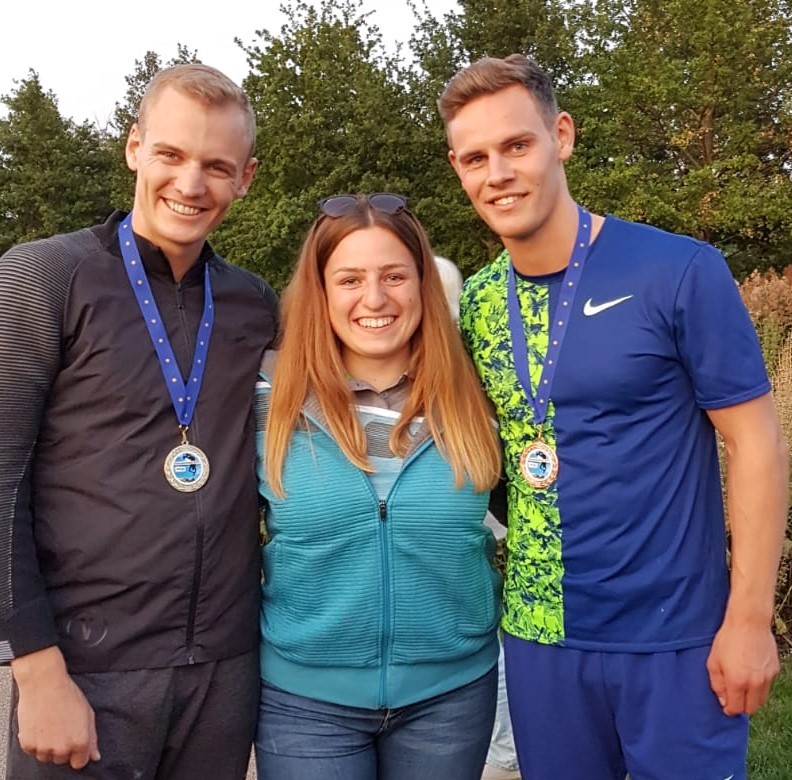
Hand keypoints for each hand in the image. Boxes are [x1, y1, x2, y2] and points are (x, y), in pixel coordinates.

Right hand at [11, 646, 99, 768]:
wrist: (44, 683)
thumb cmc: (67, 694)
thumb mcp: (87, 713)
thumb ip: (92, 737)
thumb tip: (95, 756)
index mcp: (80, 741)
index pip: (79, 763)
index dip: (78, 753)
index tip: (75, 744)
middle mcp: (62, 748)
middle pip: (62, 759)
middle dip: (63, 747)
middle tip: (62, 728)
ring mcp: (44, 748)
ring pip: (47, 756)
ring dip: (48, 745)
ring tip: (50, 724)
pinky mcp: (28, 745)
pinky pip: (33, 751)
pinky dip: (35, 741)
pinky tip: (40, 725)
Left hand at [706, 617, 779, 715]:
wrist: (749, 622)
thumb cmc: (728, 639)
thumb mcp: (713, 661)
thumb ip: (717, 683)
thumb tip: (723, 700)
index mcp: (737, 681)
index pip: (736, 708)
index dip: (729, 710)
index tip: (726, 707)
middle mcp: (755, 683)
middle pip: (752, 708)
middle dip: (742, 707)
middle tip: (734, 698)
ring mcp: (767, 678)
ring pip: (762, 699)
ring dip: (752, 698)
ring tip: (742, 686)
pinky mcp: (775, 670)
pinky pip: (768, 686)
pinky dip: (760, 686)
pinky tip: (751, 673)